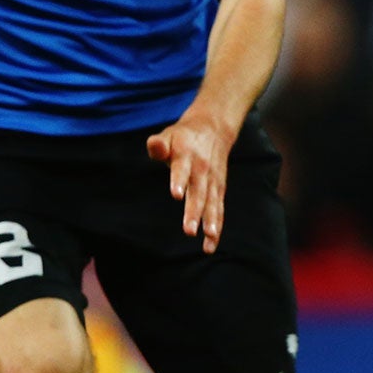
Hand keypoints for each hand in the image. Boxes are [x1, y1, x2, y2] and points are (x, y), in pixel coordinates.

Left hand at [146, 109, 234, 253]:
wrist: (214, 128)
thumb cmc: (184, 136)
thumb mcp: (169, 134)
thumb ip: (159, 144)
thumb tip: (154, 145)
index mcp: (187, 155)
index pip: (182, 169)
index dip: (179, 180)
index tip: (176, 195)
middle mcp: (202, 169)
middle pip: (198, 192)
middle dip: (194, 212)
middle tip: (189, 230)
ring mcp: (213, 180)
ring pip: (212, 203)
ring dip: (211, 222)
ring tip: (209, 239)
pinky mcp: (219, 189)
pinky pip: (218, 209)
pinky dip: (217, 226)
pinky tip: (211, 244)